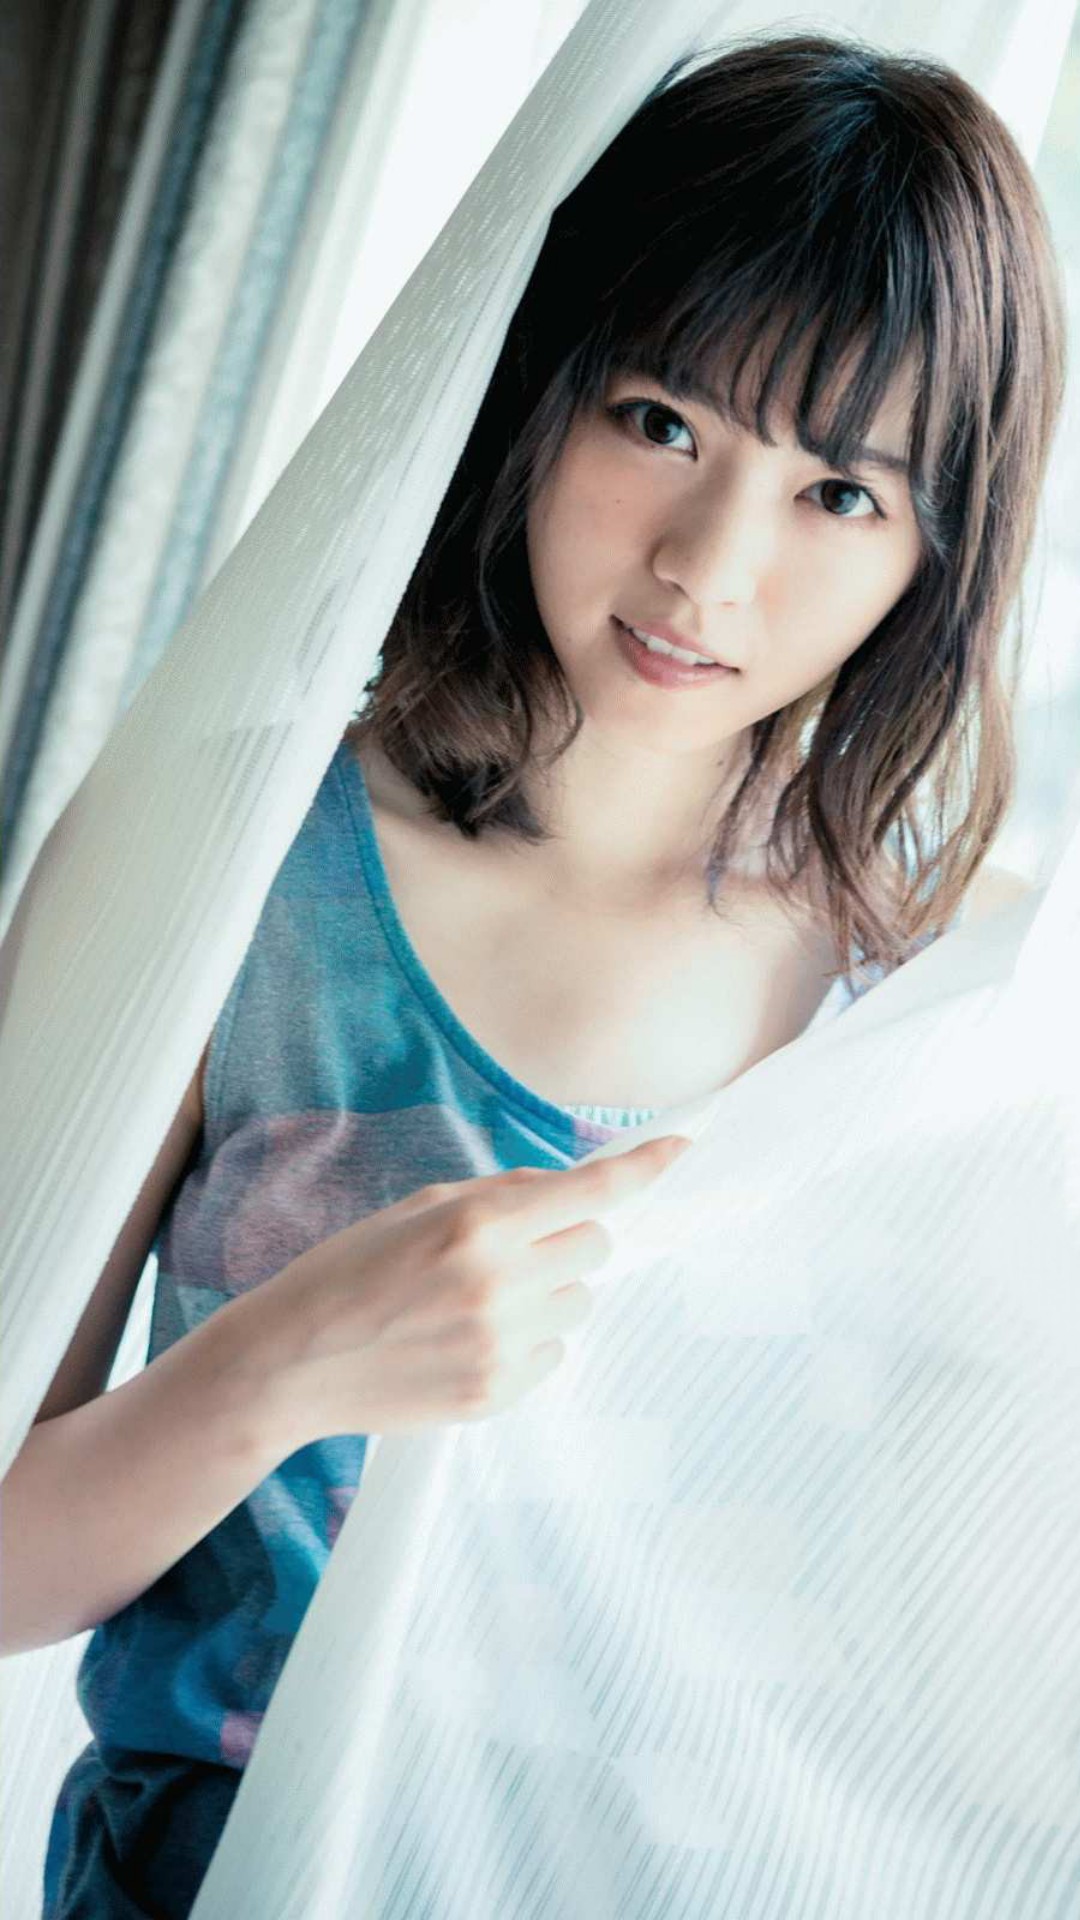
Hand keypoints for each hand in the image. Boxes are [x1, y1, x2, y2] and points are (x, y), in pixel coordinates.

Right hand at [250, 1134, 691, 1446]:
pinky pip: (555, 1356)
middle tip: (516, 1247)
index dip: (646, 1166)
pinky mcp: (497, 1393)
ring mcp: (502, 1345)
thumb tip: (568, 1188)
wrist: (289, 1363)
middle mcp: (500, 1283)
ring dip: (548, 1291)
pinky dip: (529, 1341)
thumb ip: (499, 1194)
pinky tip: (469, 1339)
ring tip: (478, 1300)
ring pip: (580, 1302)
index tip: (683, 1147)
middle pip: (597, 1247)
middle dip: (569, 1237)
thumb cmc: (347, 1271)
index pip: (592, 1190)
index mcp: (478, 1223)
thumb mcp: (417, 1207)